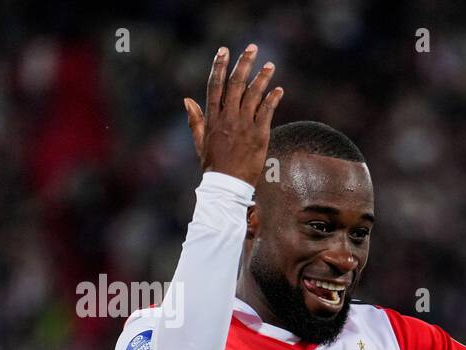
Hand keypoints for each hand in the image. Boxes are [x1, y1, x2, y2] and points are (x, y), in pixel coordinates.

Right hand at [183, 44, 283, 185]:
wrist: (227, 185)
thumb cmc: (213, 165)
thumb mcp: (200, 141)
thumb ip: (196, 119)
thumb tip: (187, 100)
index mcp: (213, 117)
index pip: (215, 85)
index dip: (219, 66)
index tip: (224, 50)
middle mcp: (228, 117)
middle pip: (236, 84)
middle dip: (244, 64)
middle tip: (252, 48)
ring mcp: (244, 125)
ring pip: (254, 95)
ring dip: (263, 78)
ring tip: (270, 65)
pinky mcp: (259, 135)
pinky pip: (267, 112)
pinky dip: (273, 99)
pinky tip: (278, 89)